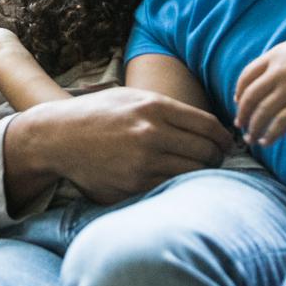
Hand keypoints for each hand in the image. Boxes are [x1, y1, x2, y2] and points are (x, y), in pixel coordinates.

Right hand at [22, 87, 234, 203]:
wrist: (58, 137)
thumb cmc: (99, 114)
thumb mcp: (132, 97)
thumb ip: (168, 109)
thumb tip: (210, 127)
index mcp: (154, 106)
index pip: (209, 126)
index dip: (224, 138)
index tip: (226, 144)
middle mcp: (151, 133)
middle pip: (206, 152)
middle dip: (217, 158)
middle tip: (215, 160)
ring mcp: (142, 162)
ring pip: (193, 174)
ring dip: (201, 175)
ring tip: (198, 171)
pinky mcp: (134, 185)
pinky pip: (171, 188)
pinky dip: (179, 186)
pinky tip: (176, 181)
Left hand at [233, 20, 285, 145]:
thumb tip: (284, 74)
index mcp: (275, 55)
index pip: (247, 76)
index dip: (239, 91)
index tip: (237, 102)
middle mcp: (278, 71)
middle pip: (249, 97)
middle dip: (242, 113)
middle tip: (240, 125)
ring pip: (261, 112)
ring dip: (253, 128)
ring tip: (251, 138)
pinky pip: (280, 123)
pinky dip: (270, 134)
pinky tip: (267, 141)